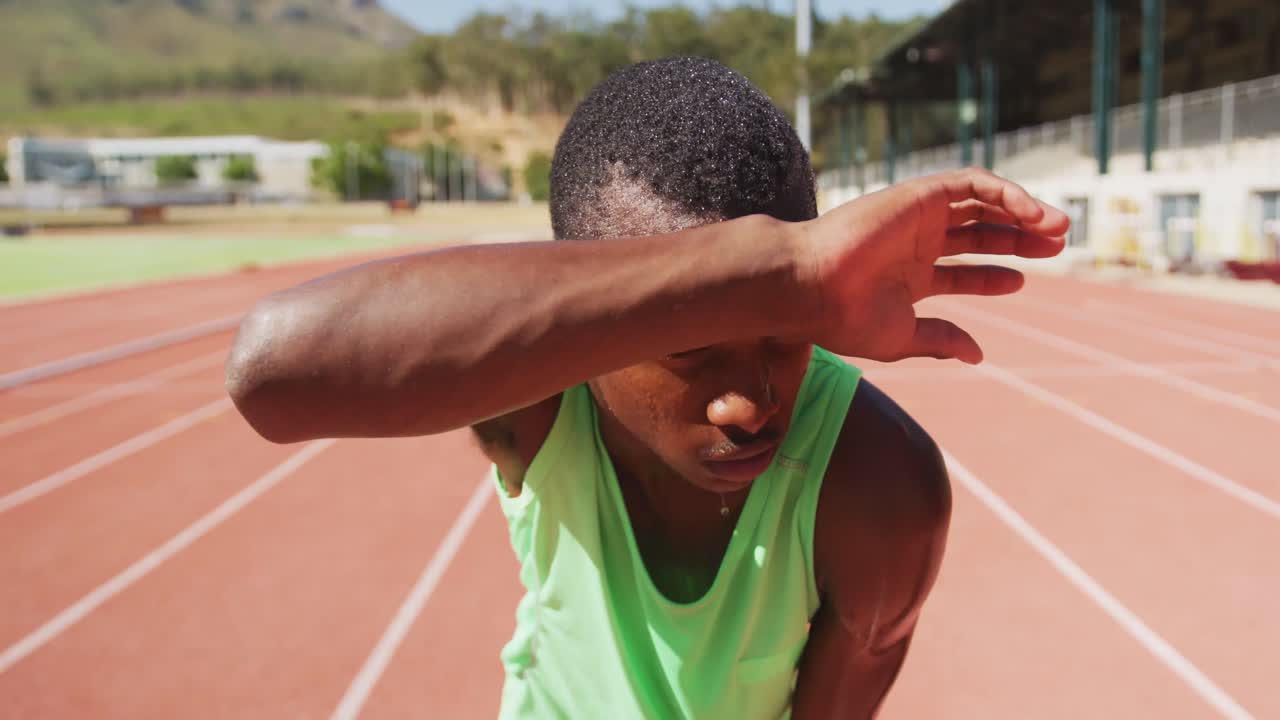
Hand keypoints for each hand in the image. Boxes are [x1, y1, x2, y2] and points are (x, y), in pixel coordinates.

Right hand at [797, 168, 1070, 363]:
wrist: (813, 288)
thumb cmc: (844, 318)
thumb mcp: (901, 337)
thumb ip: (939, 340)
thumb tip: (977, 354)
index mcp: (909, 273)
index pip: (961, 268)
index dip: (994, 274)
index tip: (1022, 281)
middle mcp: (915, 240)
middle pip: (979, 230)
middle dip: (1019, 236)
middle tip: (1058, 246)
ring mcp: (918, 215)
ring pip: (982, 202)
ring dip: (1023, 211)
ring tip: (1059, 228)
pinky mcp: (921, 193)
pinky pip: (974, 183)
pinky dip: (1007, 193)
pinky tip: (1033, 214)